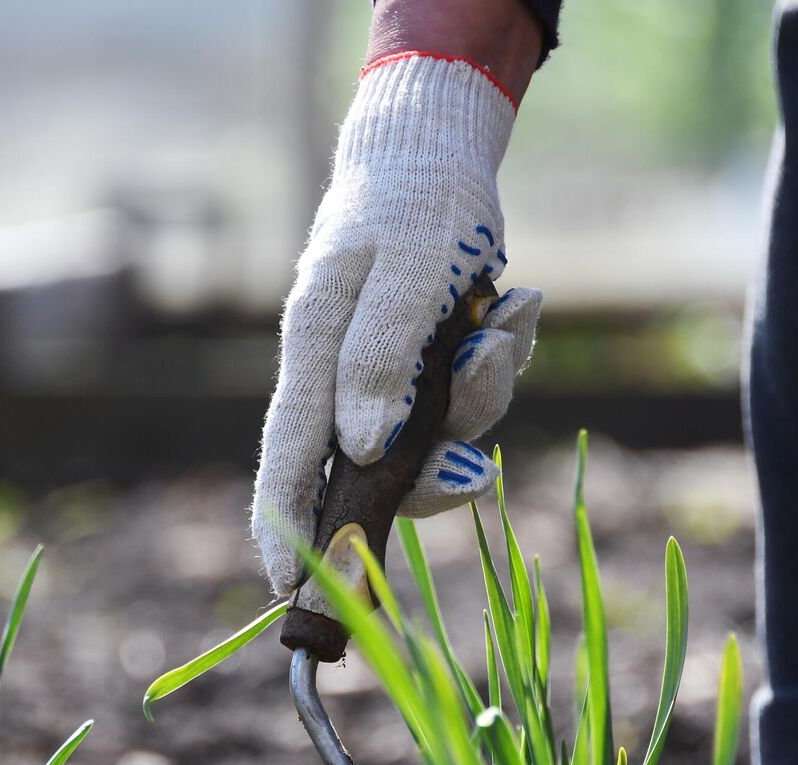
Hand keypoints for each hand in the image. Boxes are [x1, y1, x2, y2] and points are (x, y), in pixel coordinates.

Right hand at [250, 48, 543, 597]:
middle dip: (432, 474)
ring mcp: (386, 372)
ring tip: (503, 320)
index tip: (282, 585)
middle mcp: (342, 371)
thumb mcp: (407, 271)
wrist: (442, 146)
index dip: (284, 524)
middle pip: (373, 468)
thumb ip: (380, 358)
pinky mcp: (428, 363)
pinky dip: (501, 360)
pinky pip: (470, 399)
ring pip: (436, 437)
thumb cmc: (416, 201)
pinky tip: (515, 304)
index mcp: (314, 348)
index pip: (289, 454)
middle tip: (474, 470)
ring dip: (483, 394)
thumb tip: (360, 449)